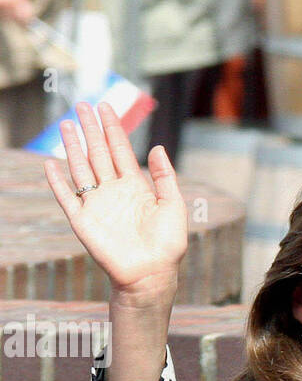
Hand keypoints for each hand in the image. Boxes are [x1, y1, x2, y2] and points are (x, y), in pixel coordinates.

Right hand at [43, 102, 187, 297]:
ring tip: (65, 125)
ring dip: (72, 147)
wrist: (152, 275)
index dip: (113, 129)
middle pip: (99, 153)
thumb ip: (165, 177)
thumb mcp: (173, 206)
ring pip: (81, 169)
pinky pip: (67, 197)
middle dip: (90, 129)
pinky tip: (49, 164)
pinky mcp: (84, 221)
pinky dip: (57, 182)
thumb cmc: (167, 245)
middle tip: (82, 105)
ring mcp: (97, 205)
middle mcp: (114, 192)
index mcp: (135, 187)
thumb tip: (157, 147)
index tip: (106, 107)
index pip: (120, 151)